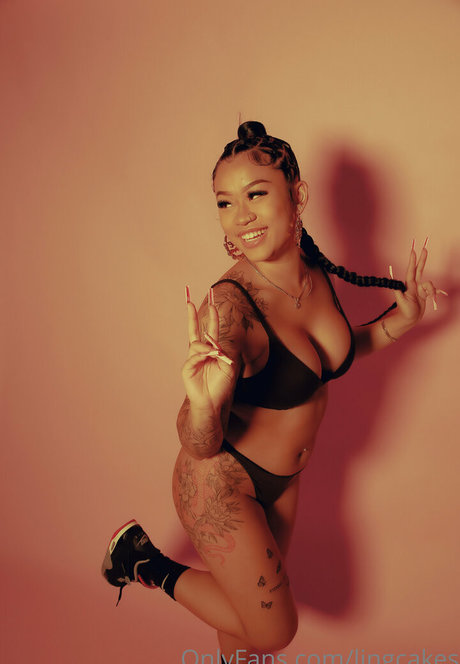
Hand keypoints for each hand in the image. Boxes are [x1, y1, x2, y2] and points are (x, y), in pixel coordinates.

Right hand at [182, 286, 236, 409]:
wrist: (212, 402)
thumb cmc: (221, 385)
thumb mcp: (227, 366)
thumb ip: (222, 352)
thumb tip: (213, 344)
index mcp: (211, 350)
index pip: (210, 330)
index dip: (211, 317)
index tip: (212, 304)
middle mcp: (200, 353)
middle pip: (194, 331)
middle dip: (191, 316)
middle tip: (189, 301)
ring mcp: (192, 359)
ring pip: (198, 345)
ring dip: (208, 348)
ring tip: (216, 355)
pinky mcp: (187, 368)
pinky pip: (194, 356)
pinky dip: (203, 355)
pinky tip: (210, 356)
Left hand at [392, 239, 447, 325]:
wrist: (410, 319)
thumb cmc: (405, 310)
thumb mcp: (400, 300)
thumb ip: (397, 289)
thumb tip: (392, 279)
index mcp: (409, 285)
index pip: (411, 270)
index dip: (413, 261)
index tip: (413, 251)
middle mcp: (414, 285)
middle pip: (419, 269)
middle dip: (422, 259)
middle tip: (424, 248)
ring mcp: (420, 289)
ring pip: (429, 283)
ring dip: (431, 289)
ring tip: (428, 297)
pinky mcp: (425, 293)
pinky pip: (432, 289)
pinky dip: (433, 293)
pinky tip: (431, 298)